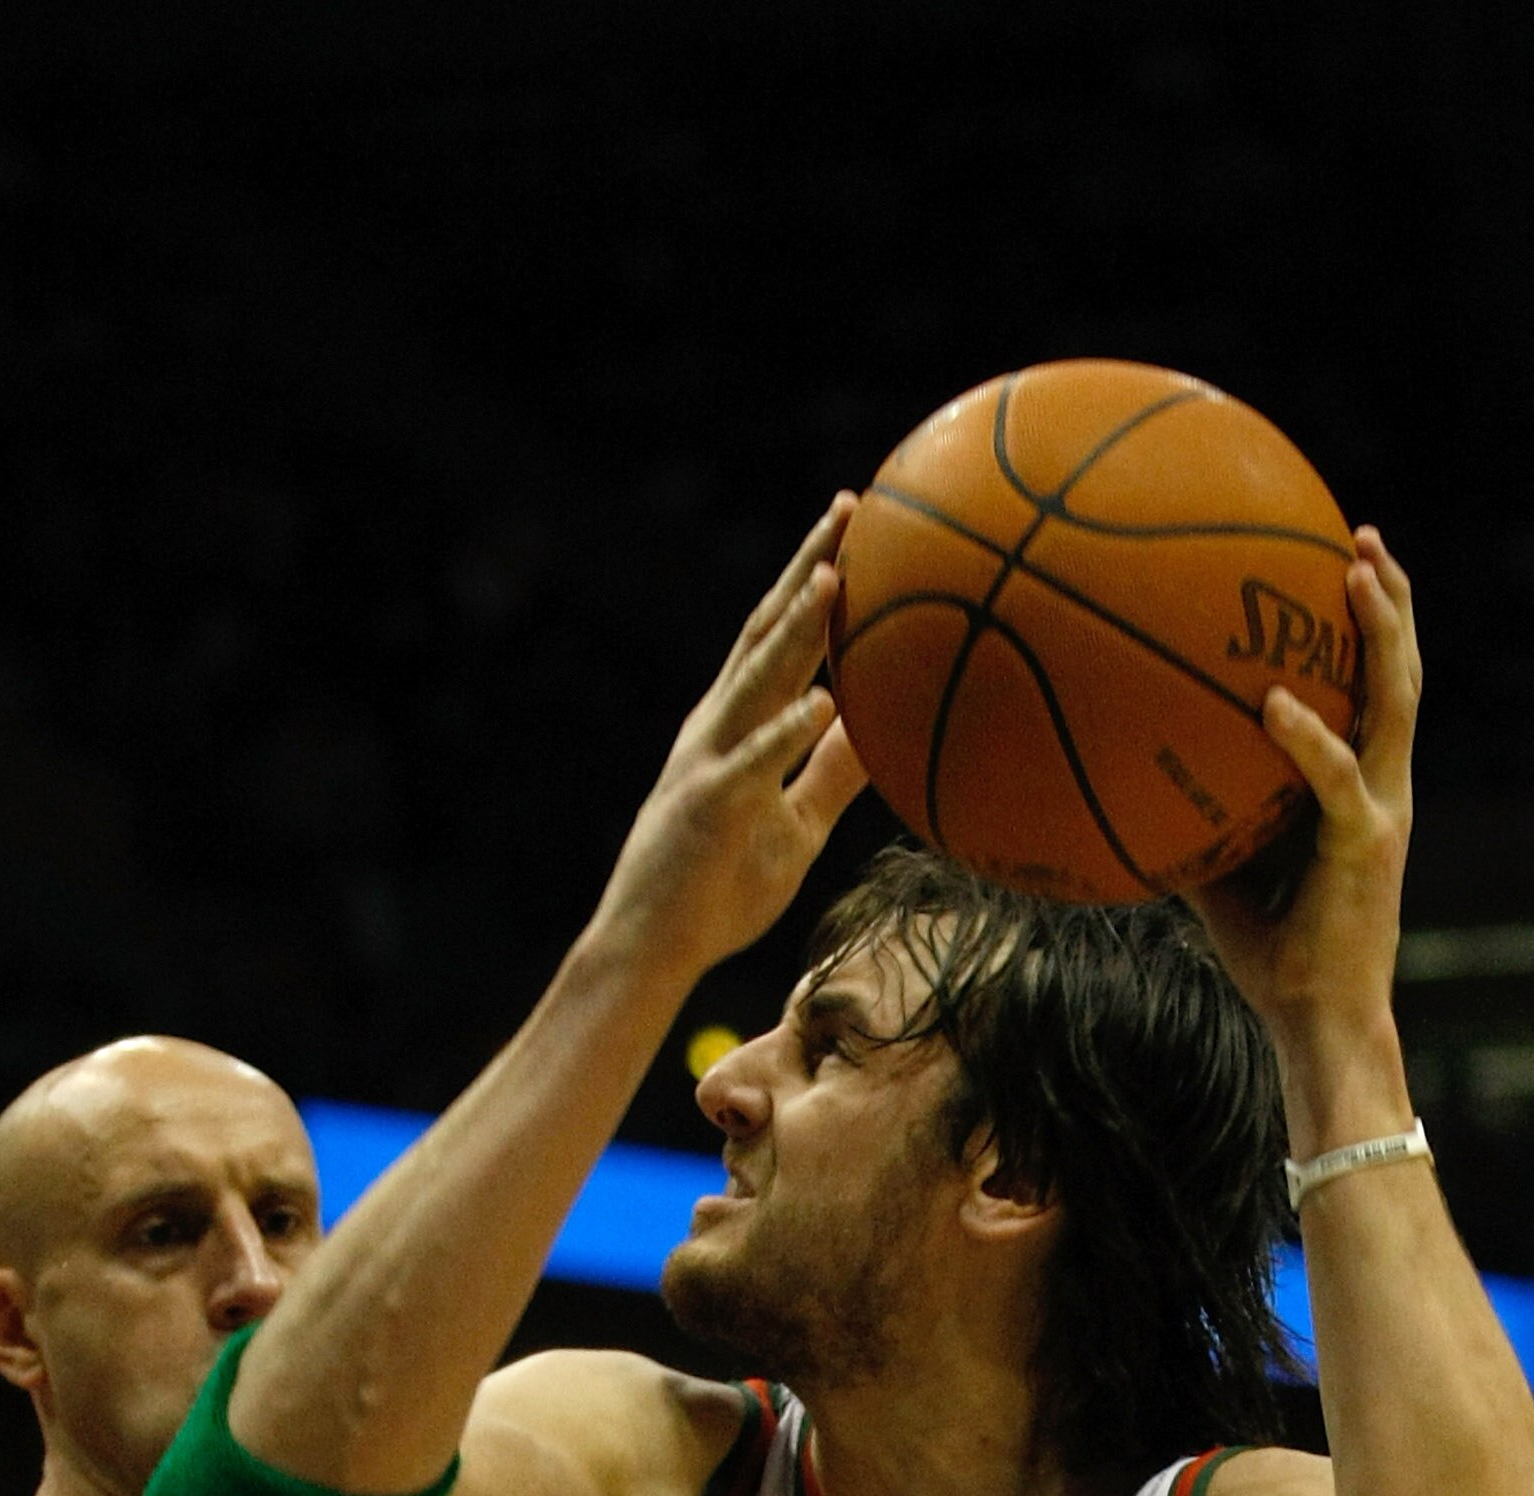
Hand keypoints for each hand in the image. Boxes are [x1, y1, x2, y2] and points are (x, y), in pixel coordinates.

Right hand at [594, 498, 870, 979]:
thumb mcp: (794, 826)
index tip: (853, 529)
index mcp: (735, 726)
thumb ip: (831, 774)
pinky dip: (786, 731)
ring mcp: (710, 762)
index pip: (778, 639)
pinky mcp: (709, 807)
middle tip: (849, 509)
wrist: (655, 948)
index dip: (813, 581)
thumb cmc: (721, 891)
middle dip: (806, 568)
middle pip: (764, 632)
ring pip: (755, 681)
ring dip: (795, 630)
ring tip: (835, 579)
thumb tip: (878, 732)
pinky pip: (754, 764)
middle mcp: (718, 727)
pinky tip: (823, 703)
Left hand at [1189, 530, 1420, 1141]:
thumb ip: (1195, 823)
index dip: (1371, 629)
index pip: (1375, 694)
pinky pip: (1335, 779)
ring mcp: (1383, 814)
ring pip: (1396, 704)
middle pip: (1401, 675)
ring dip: (1381, 633)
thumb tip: (1125, 783)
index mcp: (1362, 792)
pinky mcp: (1368, 848)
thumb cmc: (1273, 964)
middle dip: (1390, 601)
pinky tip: (1275, 701)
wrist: (1318, 1027)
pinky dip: (1307, 739)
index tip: (1345, 563)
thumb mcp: (1222, 881)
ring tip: (1359, 570)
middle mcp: (1384, 790)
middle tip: (1365, 536)